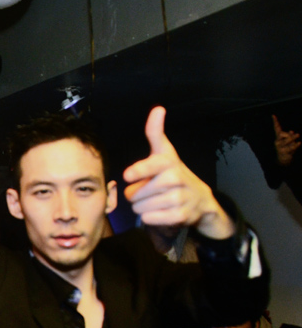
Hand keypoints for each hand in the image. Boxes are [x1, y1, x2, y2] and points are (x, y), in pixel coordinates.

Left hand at [123, 106, 233, 238]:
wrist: (201, 199)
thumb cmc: (173, 173)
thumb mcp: (165, 152)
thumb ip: (155, 133)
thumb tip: (158, 109)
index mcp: (168, 162)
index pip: (149, 166)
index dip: (137, 172)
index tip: (127, 176)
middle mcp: (175, 179)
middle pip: (135, 193)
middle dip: (135, 194)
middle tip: (147, 191)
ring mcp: (179, 198)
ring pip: (140, 207)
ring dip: (141, 207)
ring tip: (153, 201)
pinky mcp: (180, 216)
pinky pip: (149, 219)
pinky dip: (149, 218)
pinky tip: (158, 211)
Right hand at [273, 114, 299, 166]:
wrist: (283, 159)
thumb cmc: (287, 148)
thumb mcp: (289, 141)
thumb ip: (290, 135)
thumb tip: (292, 131)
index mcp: (278, 137)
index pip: (276, 128)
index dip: (275, 122)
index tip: (273, 115)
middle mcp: (277, 141)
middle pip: (283, 134)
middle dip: (290, 134)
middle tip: (297, 135)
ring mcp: (280, 147)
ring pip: (287, 140)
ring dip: (293, 138)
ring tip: (298, 136)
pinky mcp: (284, 151)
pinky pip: (291, 147)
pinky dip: (296, 145)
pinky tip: (299, 143)